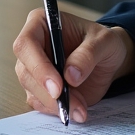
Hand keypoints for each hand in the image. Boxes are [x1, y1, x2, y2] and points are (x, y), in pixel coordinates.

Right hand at [12, 9, 134, 122]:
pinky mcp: (40, 89)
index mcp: (41, 23)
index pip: (26, 44)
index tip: (57, 86)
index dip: (38, 66)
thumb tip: (70, 75)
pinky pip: (41, 103)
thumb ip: (88, 54)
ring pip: (32, 91)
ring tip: (79, 109)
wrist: (108, 59)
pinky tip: (76, 111)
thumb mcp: (105, 41)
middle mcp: (33, 47)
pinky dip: (57, 110)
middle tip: (69, 103)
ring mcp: (34, 69)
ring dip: (55, 104)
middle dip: (47, 92)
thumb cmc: (103, 42)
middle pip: (26, 72)